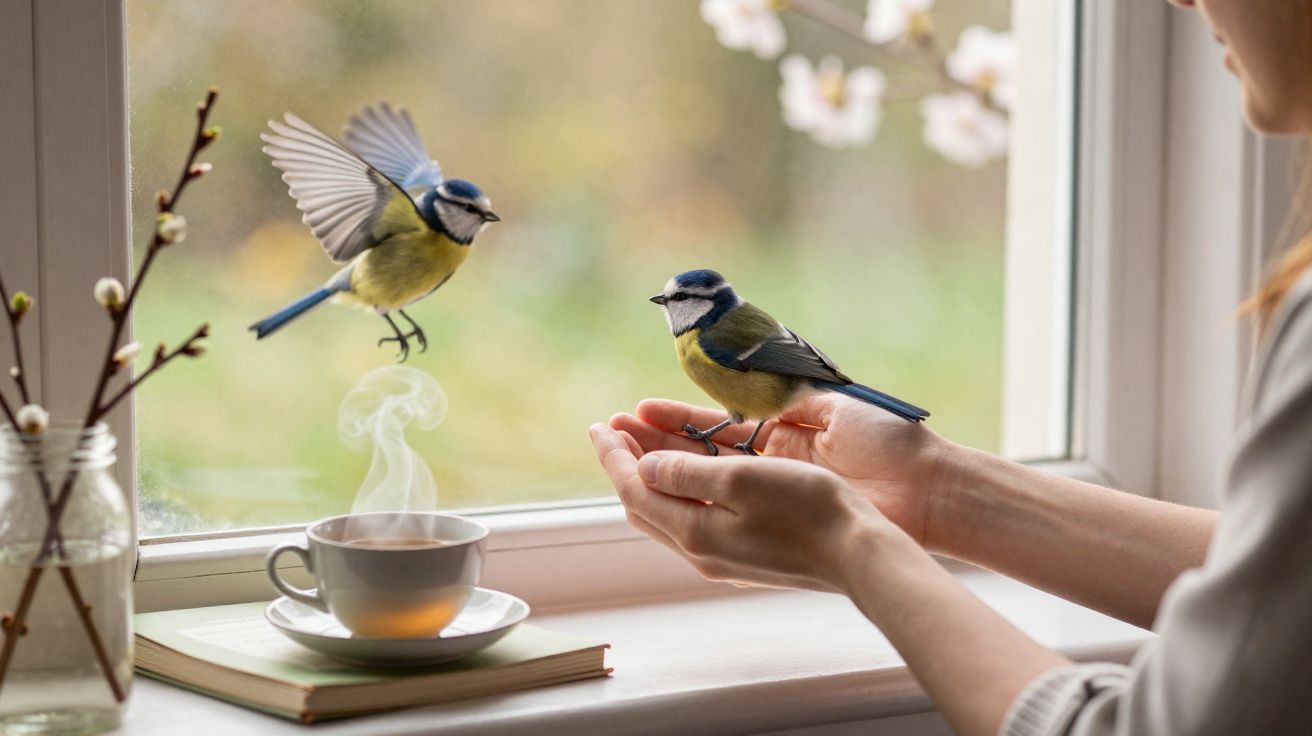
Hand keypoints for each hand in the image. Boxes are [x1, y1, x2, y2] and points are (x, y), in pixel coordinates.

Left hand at [609, 394, 954, 549]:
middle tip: (613, 429)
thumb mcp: (741, 480)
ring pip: (670, 509)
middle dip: (626, 463)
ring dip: (652, 472)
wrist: (862, 554)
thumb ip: (684, 474)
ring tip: (639, 439)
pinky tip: (686, 470)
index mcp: (694, 531)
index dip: (614, 455)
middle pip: (646, 503)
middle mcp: (702, 549)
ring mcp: (724, 554)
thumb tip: (641, 469)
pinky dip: (681, 486)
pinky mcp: (747, 551)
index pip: (634, 490)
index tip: (599, 425)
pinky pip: (696, 514)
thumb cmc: (808, 509)